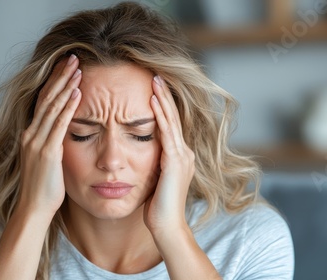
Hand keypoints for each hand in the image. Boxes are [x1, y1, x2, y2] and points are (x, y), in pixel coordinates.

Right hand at [17, 54, 81, 215]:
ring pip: (52, 107)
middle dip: (61, 76)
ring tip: (78, 68)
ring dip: (66, 86)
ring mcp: (37, 142)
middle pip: (47, 98)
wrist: (34, 208)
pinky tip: (77, 93)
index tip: (67, 66)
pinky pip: (59, 125)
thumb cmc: (45, 187)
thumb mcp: (48, 159)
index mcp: (31, 134)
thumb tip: (66, 131)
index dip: (55, 82)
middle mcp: (31, 134)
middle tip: (74, 58)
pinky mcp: (47, 152)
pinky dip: (68, 107)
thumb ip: (54, 142)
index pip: (44, 100)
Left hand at [144, 75, 194, 235]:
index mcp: (179, 157)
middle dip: (164, 96)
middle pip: (173, 117)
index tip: (153, 88)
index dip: (163, 106)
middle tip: (156, 75)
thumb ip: (154, 166)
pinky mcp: (175, 161)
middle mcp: (184, 153)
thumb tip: (141, 157)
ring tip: (154, 80)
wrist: (167, 226)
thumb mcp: (156, 181)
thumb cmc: (158, 208)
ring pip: (171, 120)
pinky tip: (153, 101)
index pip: (171, 125)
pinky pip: (167, 132)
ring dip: (163, 99)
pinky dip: (161, 115)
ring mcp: (182, 156)